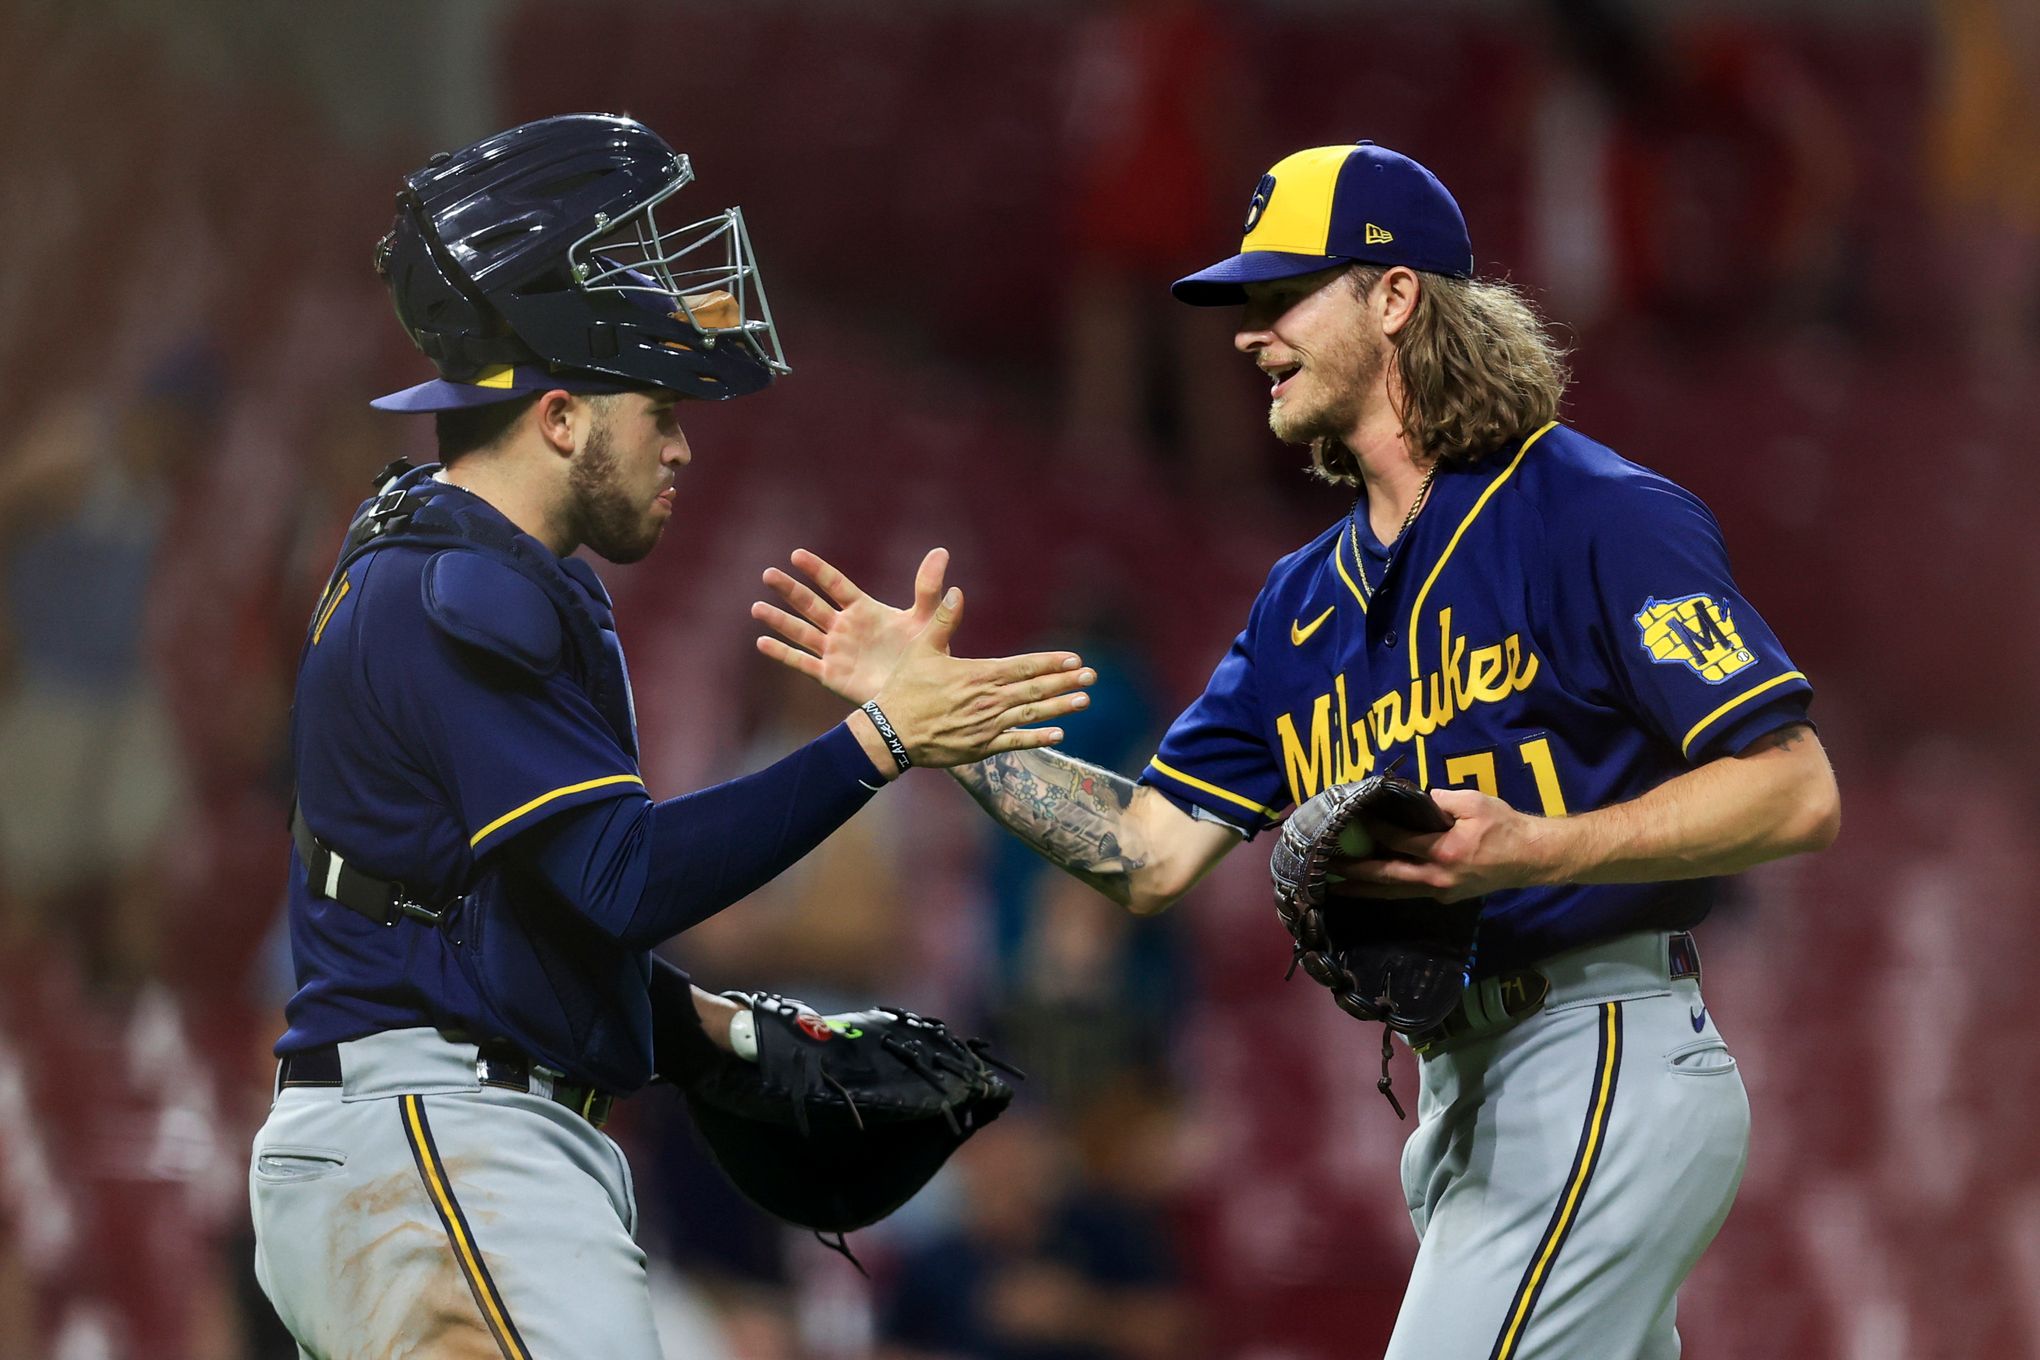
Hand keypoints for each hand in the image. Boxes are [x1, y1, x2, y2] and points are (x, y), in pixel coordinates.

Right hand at [753, 547, 945, 704]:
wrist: (918, 693)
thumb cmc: (923, 654)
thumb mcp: (926, 618)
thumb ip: (928, 587)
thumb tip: (941, 551)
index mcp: (863, 610)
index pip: (835, 584)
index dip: (817, 570)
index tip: (796, 555)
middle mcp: (844, 627)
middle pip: (811, 604)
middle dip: (790, 590)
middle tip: (768, 574)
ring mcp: (835, 651)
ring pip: (801, 631)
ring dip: (779, 620)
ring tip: (756, 607)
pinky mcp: (830, 674)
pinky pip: (802, 662)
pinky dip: (783, 654)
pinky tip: (762, 643)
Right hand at [858, 586, 1091, 769]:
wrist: (891, 733)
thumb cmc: (904, 689)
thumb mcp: (922, 649)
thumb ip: (943, 620)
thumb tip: (956, 590)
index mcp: (978, 674)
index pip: (1023, 666)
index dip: (1050, 662)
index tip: (1073, 658)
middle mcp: (988, 700)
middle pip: (1035, 690)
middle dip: (1065, 682)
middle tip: (1091, 677)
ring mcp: (987, 726)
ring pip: (1032, 715)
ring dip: (1060, 707)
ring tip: (1084, 701)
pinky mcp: (981, 747)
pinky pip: (1016, 742)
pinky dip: (1038, 738)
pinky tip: (1059, 734)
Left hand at [1328, 788, 1563, 901]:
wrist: (1532, 858)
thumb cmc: (1505, 826)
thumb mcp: (1473, 802)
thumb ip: (1439, 800)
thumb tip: (1411, 798)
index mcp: (1445, 852)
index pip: (1399, 842)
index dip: (1374, 831)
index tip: (1352, 822)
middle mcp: (1438, 878)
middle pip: (1386, 877)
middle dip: (1354, 873)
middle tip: (1325, 868)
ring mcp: (1441, 891)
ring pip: (1394, 892)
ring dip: (1364, 889)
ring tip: (1335, 886)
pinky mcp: (1445, 896)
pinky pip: (1408, 893)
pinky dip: (1386, 889)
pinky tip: (1369, 886)